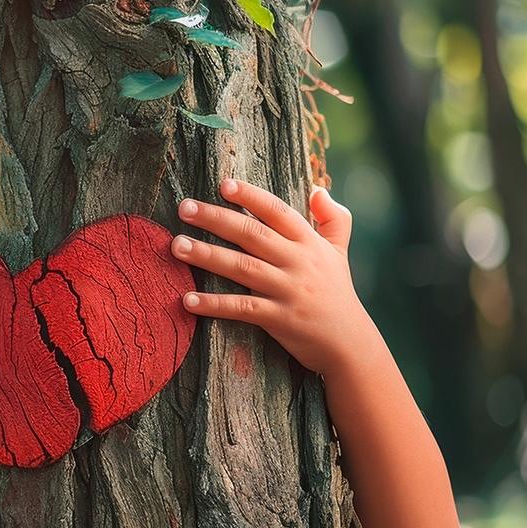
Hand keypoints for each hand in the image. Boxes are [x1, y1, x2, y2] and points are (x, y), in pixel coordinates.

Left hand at [170, 179, 373, 375]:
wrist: (349, 343)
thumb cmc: (337, 293)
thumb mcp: (339, 252)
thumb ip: (333, 219)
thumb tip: (318, 189)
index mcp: (310, 243)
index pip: (277, 211)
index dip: (251, 196)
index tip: (223, 184)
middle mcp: (299, 262)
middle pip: (252, 234)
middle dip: (216, 219)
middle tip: (184, 208)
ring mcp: (288, 290)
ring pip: (243, 267)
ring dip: (207, 256)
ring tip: (176, 246)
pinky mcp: (279, 319)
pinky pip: (242, 308)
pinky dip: (214, 305)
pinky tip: (187, 300)